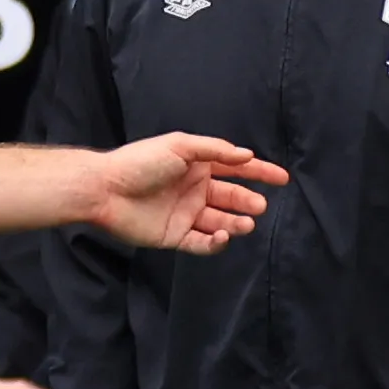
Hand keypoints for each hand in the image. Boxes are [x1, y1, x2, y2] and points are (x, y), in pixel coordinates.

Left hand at [85, 130, 282, 250]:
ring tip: (246, 224)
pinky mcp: (175, 236)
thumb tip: (247, 155)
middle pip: (231, 197)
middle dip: (248, 202)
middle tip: (258, 207)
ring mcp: (186, 214)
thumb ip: (215, 150)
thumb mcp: (180, 146)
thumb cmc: (140, 162)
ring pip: (220, 222)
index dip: (259, 173)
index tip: (282, 179)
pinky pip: (202, 243)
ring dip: (236, 223)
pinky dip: (216, 243)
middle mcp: (194, 190)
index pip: (235, 169)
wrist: (105, 189)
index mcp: (197, 166)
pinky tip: (222, 237)